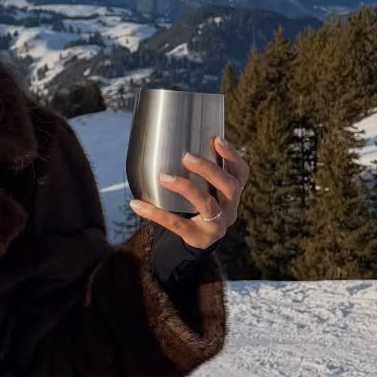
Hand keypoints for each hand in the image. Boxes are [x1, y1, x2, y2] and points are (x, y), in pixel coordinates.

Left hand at [130, 136, 249, 250]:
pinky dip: (155, 213)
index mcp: (232, 194)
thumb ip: (198, 170)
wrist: (196, 239)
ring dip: (186, 187)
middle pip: (228, 186)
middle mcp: (230, 209)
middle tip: (187, 156)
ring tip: (163, 177)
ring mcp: (216, 225)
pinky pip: (176, 224)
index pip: (241, 173)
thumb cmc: (197, 205)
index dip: (232, 156)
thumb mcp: (205, 190)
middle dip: (209, 169)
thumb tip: (170, 136)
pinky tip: (135, 204)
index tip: (216, 140)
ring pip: (207, 204)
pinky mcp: (198, 237)